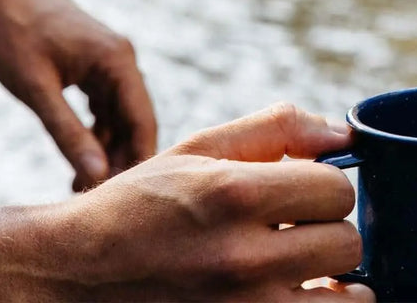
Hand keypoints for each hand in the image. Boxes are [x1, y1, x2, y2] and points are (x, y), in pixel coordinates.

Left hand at [0, 0, 156, 189]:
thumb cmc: (15, 37)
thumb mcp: (37, 91)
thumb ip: (68, 133)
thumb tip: (96, 173)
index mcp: (117, 60)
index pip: (143, 119)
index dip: (138, 158)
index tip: (122, 194)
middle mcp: (122, 57)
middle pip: (134, 118)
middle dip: (119, 157)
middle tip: (93, 195)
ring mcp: (110, 58)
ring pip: (119, 112)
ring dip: (106, 146)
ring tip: (81, 182)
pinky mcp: (96, 62)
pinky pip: (106, 101)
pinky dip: (96, 129)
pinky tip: (80, 152)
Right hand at [0, 103, 373, 302]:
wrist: (70, 279)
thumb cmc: (141, 206)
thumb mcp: (200, 150)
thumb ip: (278, 130)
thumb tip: (345, 134)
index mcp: (233, 196)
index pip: (338, 189)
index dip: (329, 185)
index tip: (307, 190)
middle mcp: (241, 260)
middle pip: (347, 244)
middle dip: (330, 231)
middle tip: (302, 231)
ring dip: (337, 285)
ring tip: (313, 274)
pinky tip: (297, 299)